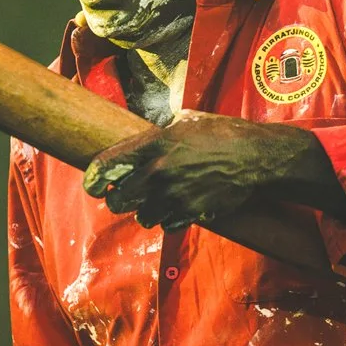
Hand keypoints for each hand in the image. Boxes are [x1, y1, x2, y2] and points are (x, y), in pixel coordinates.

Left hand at [83, 110, 330, 229]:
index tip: (92, 184)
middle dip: (118, 199)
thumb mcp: (185, 120)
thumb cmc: (221, 132)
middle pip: (118, 200)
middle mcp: (158, 172)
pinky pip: (166, 225)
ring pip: (142, 217)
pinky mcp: (190, 212)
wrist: (253, 156)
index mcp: (153, 145)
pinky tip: (176, 207)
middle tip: (124, 196)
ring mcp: (173, 196)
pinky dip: (168, 219)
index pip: (107, 166)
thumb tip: (144, 136)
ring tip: (155, 201)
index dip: (94, 179)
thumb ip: (159, 132)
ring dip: (145, 211)